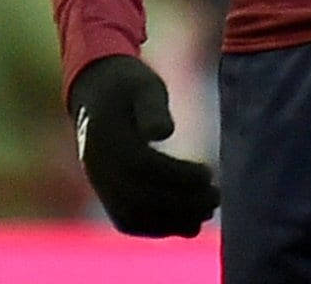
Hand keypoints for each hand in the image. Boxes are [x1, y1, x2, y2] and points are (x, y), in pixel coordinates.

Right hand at [68, 55, 219, 236]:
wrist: (96, 92)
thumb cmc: (128, 85)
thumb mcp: (142, 84)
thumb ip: (153, 106)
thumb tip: (164, 132)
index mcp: (107, 136)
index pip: (144, 166)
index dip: (178, 175)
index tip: (208, 174)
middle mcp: (98, 166)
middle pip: (139, 197)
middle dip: (181, 203)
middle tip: (215, 197)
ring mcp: (98, 183)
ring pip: (133, 216)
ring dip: (171, 221)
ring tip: (205, 213)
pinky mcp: (104, 193)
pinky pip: (127, 220)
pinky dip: (157, 227)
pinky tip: (185, 221)